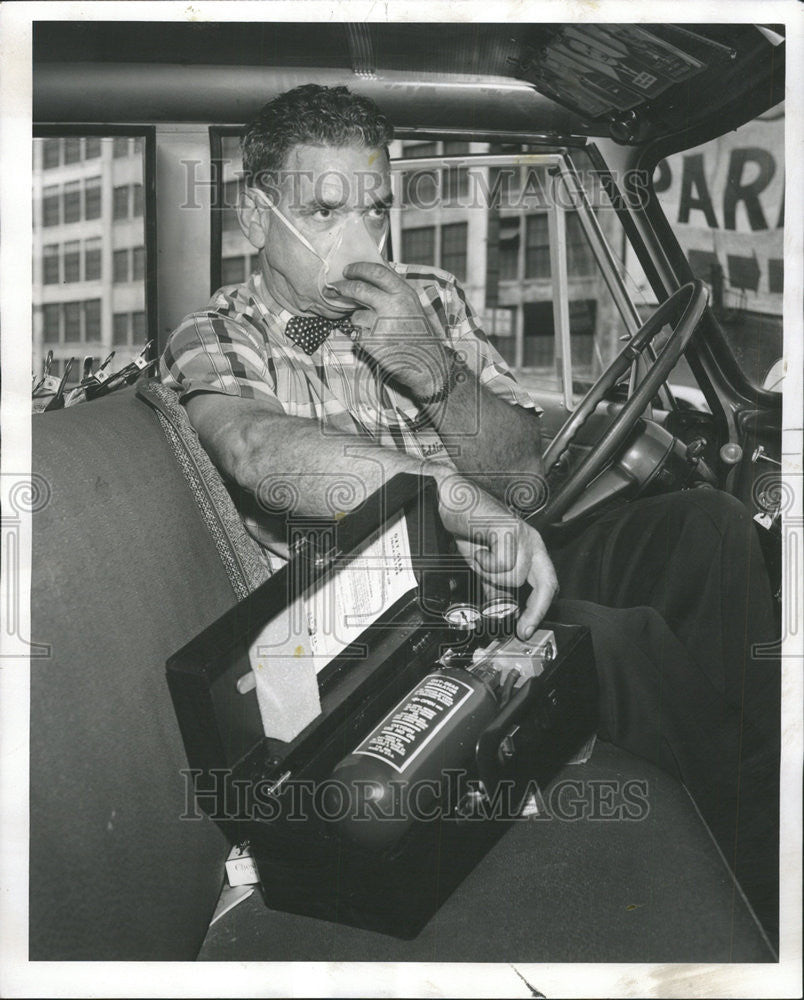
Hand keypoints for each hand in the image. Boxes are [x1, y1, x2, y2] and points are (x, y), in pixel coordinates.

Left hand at [331, 262, 450, 397]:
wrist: (427, 364)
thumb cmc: (419, 334)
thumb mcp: (413, 305)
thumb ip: (394, 289)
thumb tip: (372, 272)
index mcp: (404, 294)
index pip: (376, 272)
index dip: (358, 269)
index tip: (348, 270)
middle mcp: (392, 306)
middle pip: (359, 289)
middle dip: (343, 288)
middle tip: (335, 289)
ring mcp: (381, 324)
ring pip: (356, 315)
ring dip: (359, 320)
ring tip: (376, 329)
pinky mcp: (372, 342)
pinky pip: (358, 334)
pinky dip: (363, 338)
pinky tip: (378, 342)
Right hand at [435, 475, 558, 639]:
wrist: (450, 501)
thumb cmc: (466, 525)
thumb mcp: (483, 564)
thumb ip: (495, 587)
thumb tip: (503, 611)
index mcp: (530, 549)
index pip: (547, 584)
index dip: (539, 610)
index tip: (526, 630)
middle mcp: (531, 541)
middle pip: (546, 584)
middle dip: (534, 608)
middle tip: (522, 627)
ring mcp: (522, 534)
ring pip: (516, 577)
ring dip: (492, 575)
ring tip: (480, 559)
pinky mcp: (509, 529)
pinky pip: (501, 563)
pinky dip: (484, 562)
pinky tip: (478, 548)